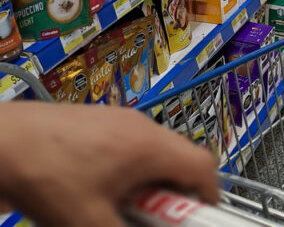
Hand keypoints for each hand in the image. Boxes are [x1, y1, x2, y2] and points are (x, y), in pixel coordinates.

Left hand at [0, 103, 218, 226]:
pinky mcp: (100, 121)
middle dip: (175, 194)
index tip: (200, 219)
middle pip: (181, 159)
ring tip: (124, 207)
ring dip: (151, 183)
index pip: (203, 167)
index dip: (208, 197)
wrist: (0, 143)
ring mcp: (120, 120)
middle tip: (157, 219)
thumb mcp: (90, 222)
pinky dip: (131, 171)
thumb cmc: (43, 176)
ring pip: (156, 153)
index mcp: (149, 146)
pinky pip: (132, 146)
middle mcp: (141, 126)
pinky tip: (101, 191)